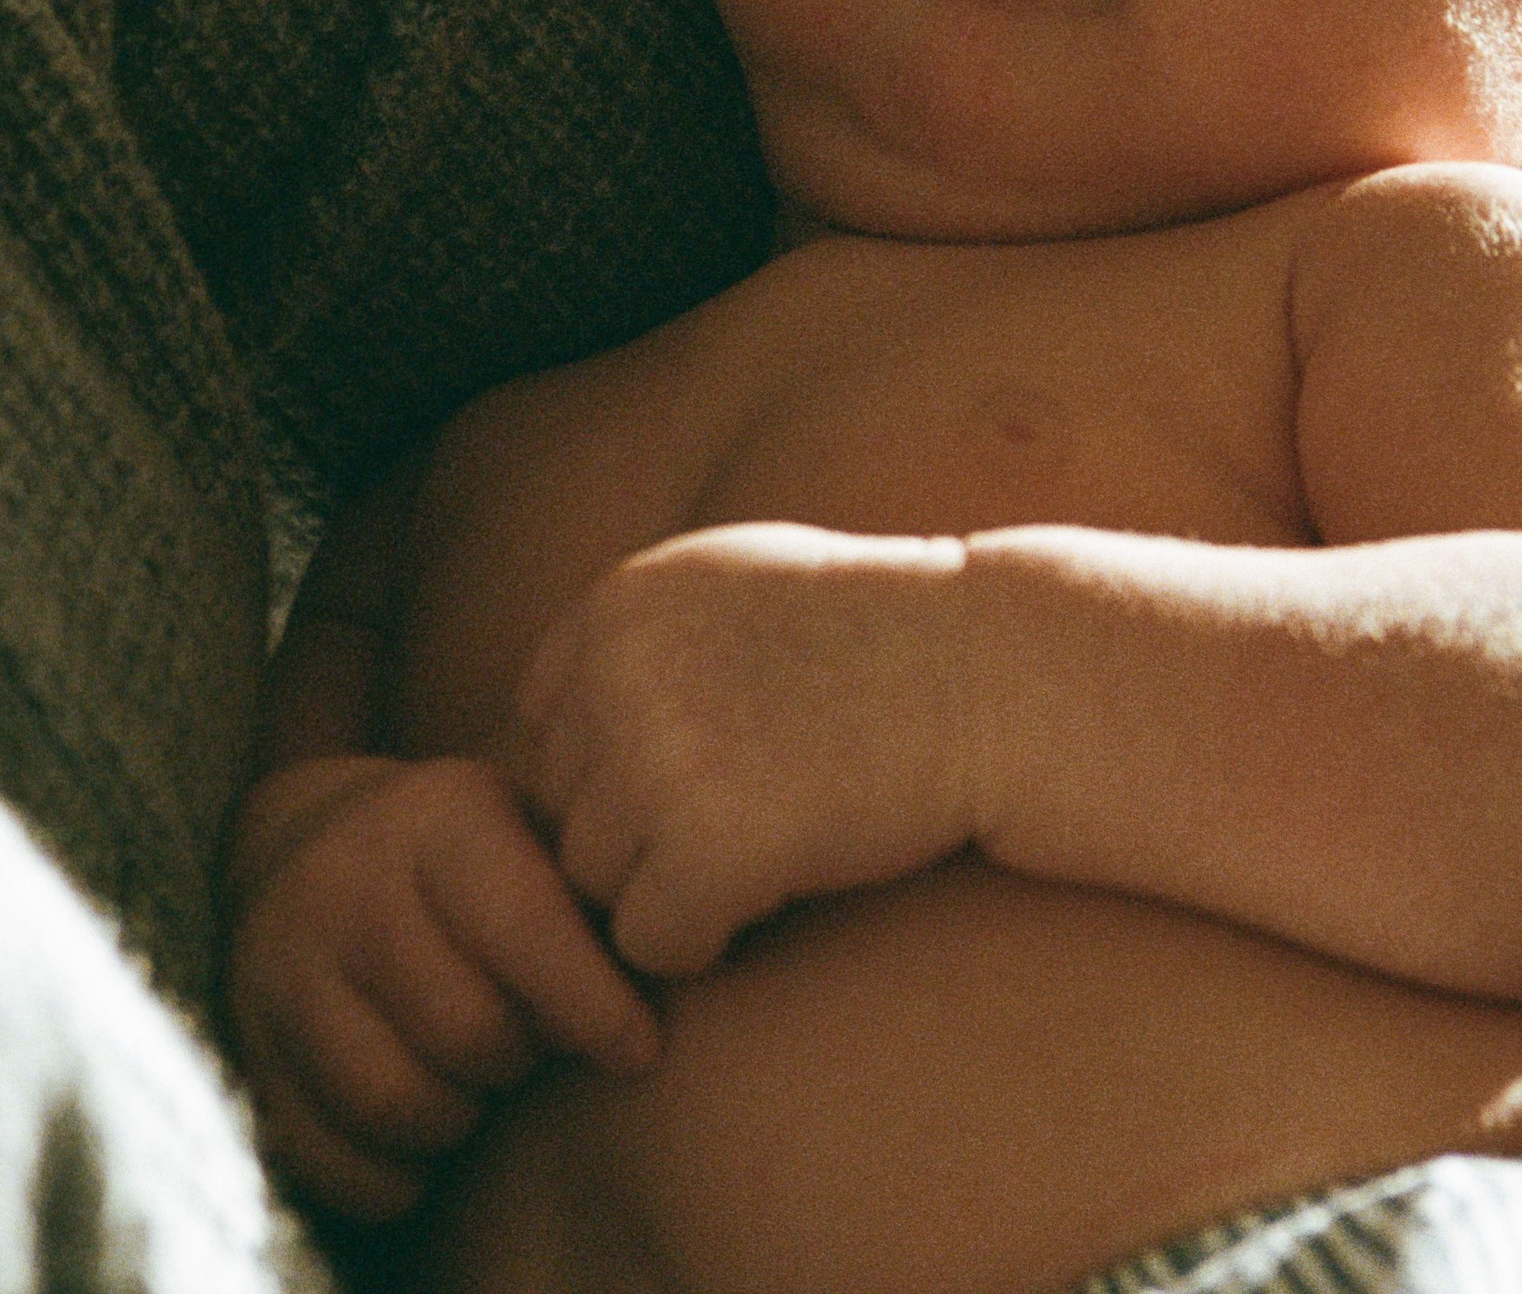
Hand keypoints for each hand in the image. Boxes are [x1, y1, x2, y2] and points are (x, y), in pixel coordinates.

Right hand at [223, 753, 658, 1223]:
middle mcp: (347, 882)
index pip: (526, 929)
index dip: (595, 1008)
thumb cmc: (466, 857)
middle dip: (523, 1060)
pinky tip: (426, 1133)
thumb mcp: (528, 829)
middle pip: (470, 1033)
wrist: (309, 846)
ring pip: (399, 1103)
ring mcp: (281, 966)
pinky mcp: (246, 1046)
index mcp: (438, 816)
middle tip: (535, 1049)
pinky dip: (396, 1172)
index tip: (640, 1051)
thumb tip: (683, 952)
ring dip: (461, 1117)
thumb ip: (595, 886)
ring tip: (480, 1082)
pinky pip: (334, 1159)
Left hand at [505, 524, 971, 980]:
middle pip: (567, 807)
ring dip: (668, 887)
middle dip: (640, 830)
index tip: (706, 762)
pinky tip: (772, 893)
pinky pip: (647, 941)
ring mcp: (659, 758)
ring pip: (595, 882)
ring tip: (763, 847)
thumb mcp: (735, 580)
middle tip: (746, 814)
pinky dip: (703, 939)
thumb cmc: (878, 634)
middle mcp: (620, 668)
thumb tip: (527, 718)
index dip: (618, 761)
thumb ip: (634, 634)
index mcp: (619, 598)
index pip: (547, 722)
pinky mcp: (709, 847)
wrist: (994, 677)